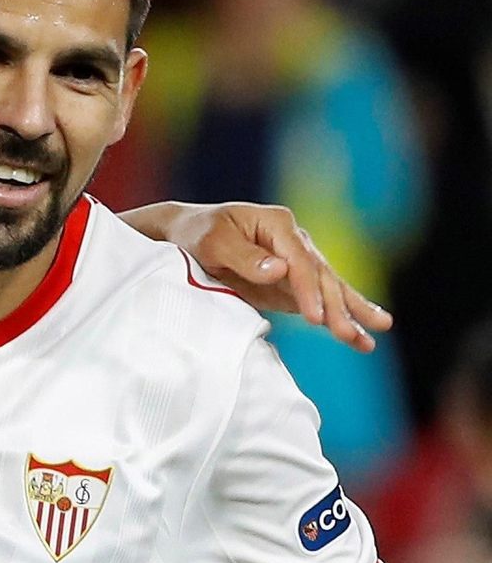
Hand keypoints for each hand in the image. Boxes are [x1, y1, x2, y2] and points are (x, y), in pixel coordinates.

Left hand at [168, 201, 392, 352]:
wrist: (188, 236)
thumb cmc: (198, 235)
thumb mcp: (213, 242)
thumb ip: (245, 257)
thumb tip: (280, 269)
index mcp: (278, 225)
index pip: (300, 260)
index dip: (309, 290)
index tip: (316, 318)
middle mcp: (295, 241)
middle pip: (322, 277)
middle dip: (337, 308)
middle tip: (349, 334)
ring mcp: (296, 263)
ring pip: (329, 289)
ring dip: (350, 314)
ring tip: (373, 337)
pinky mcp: (291, 285)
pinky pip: (319, 303)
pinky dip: (338, 319)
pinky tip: (360, 337)